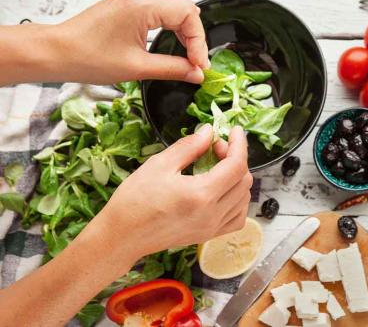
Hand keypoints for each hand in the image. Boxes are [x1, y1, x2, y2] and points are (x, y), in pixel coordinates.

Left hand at [53, 0, 207, 83]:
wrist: (58, 52)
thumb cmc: (87, 57)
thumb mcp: (137, 68)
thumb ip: (173, 69)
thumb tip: (196, 73)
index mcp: (142, 5)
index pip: (188, 15)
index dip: (199, 42)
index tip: (199, 64)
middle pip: (184, 9)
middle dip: (195, 37)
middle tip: (196, 63)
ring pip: (174, 8)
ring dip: (184, 32)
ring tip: (187, 56)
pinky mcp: (128, 4)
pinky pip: (161, 10)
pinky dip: (171, 27)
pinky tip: (173, 44)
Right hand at [87, 124, 252, 263]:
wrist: (122, 237)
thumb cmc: (134, 201)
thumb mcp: (159, 165)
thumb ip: (189, 146)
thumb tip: (209, 132)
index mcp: (202, 195)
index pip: (237, 165)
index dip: (239, 144)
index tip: (234, 131)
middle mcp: (212, 214)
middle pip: (244, 181)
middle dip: (235, 158)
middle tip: (214, 148)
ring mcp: (212, 227)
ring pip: (244, 199)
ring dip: (237, 178)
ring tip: (216, 167)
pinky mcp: (208, 235)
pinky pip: (237, 217)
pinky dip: (237, 201)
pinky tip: (223, 190)